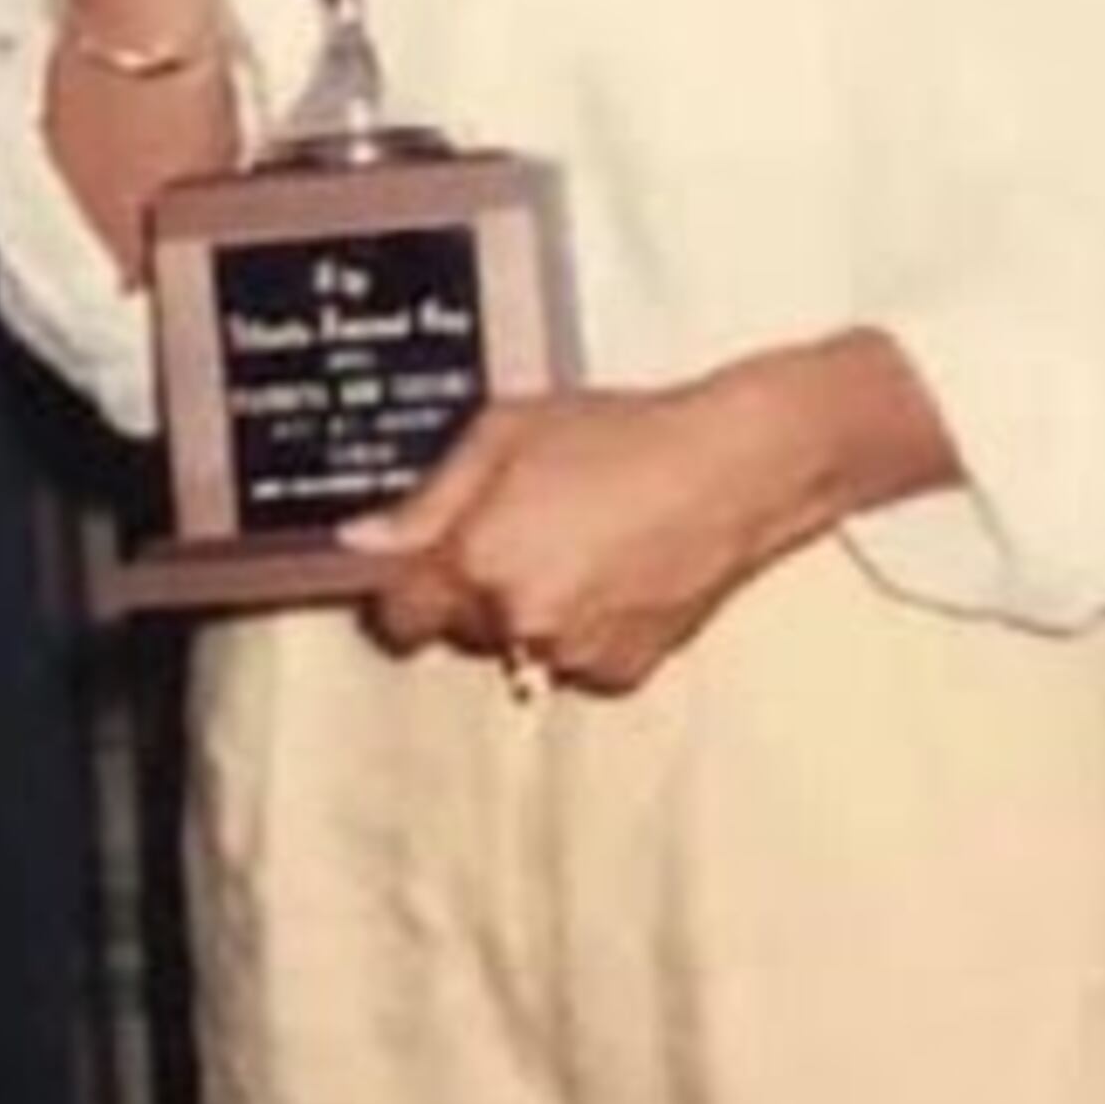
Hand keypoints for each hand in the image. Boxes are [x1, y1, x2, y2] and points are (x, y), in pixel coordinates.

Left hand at [343, 336, 956, 694]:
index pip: (396, 616)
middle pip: (457, 629)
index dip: (401, 586)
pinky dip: (582, 625)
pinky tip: (613, 570)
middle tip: (517, 526)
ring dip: (528, 609)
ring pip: (518, 645)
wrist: (738, 467)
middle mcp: (519, 623)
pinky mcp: (624, 670)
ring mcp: (574, 653)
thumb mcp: (505, 433)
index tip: (416, 563)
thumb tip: (366, 540)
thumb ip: (427, 499)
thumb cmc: (626, 435)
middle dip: (471, 588)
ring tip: (577, 541)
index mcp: (477, 564)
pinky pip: (574, 657)